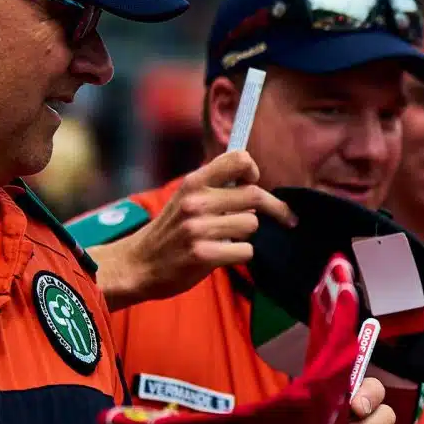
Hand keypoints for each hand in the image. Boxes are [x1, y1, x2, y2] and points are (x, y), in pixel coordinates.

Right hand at [92, 151, 291, 308]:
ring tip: (226, 239)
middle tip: (285, 218)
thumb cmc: (169, 232)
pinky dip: (240, 255)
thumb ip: (214, 188)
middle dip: (274, 209)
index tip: (256, 182)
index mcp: (193, 182)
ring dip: (246, 235)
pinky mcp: (203, 255)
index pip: (238, 159)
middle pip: (255, 195)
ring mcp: (198, 228)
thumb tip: (253, 180)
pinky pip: (245, 251)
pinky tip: (222, 256)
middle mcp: (196, 201)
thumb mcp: (184, 198)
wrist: (138, 264)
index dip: (253, 171)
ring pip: (252, 224)